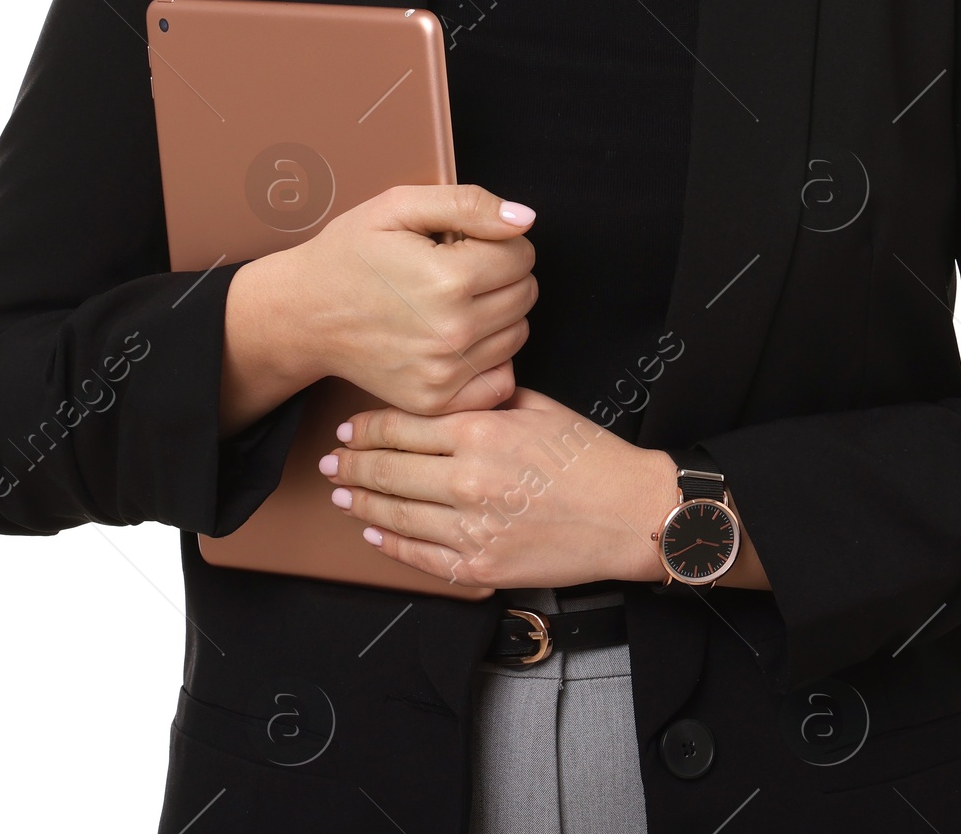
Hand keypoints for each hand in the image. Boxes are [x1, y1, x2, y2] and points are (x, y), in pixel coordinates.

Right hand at [218, 185, 537, 435]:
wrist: (305, 313)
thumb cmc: (351, 254)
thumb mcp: (399, 206)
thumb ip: (469, 205)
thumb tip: (524, 220)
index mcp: (449, 278)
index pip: (522, 254)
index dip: (497, 241)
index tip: (462, 243)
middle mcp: (453, 332)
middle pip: (525, 294)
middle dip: (502, 274)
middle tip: (456, 270)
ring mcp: (445, 373)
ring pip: (518, 334)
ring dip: (498, 314)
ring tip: (452, 302)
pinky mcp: (437, 401)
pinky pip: (500, 380)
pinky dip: (491, 358)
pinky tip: (460, 339)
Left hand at [319, 386, 679, 588]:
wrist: (630, 513)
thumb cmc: (591, 456)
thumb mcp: (539, 406)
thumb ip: (488, 399)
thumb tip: (450, 394)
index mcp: (480, 432)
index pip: (401, 427)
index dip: (365, 428)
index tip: (348, 428)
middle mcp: (468, 479)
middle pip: (389, 470)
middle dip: (352, 465)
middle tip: (331, 462)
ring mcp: (472, 527)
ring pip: (397, 515)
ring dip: (362, 503)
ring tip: (342, 495)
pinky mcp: (482, 566)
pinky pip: (421, 557)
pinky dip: (391, 545)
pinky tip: (375, 533)